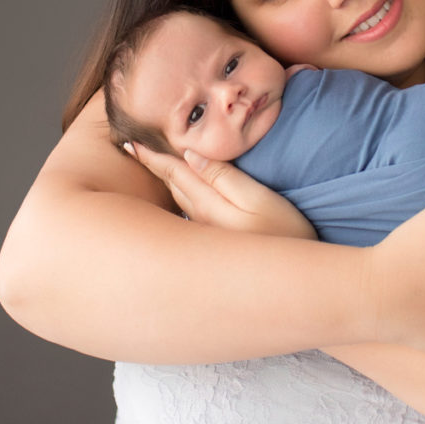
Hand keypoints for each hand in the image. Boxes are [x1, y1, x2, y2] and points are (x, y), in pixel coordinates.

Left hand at [126, 143, 316, 239]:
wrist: (293, 280)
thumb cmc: (284, 234)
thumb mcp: (258, 199)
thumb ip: (224, 177)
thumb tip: (190, 155)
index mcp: (206, 206)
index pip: (174, 173)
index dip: (152, 157)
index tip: (130, 143)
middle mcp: (199, 221)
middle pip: (171, 187)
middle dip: (152, 168)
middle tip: (131, 149)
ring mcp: (205, 234)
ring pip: (178, 200)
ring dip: (165, 182)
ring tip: (152, 167)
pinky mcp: (215, 242)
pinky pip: (188, 211)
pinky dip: (180, 196)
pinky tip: (181, 194)